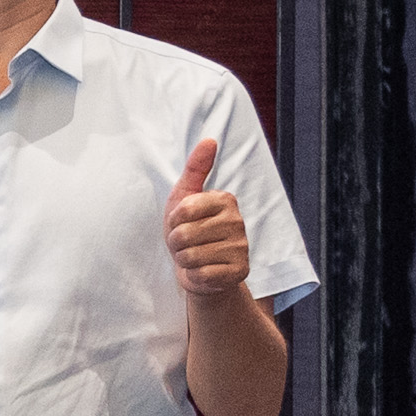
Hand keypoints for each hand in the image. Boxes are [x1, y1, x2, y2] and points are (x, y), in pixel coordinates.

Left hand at [164, 136, 249, 298]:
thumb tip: (209, 140)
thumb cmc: (188, 230)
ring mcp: (242, 248)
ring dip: (184, 259)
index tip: (180, 223)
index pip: (182, 211)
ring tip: (193, 256)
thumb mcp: (184, 197)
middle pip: (184, 235)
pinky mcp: (240, 271)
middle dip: (176, 243)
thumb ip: (195, 169)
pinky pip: (202, 274)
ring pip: (191, 256)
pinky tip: (203, 270)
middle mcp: (238, 222)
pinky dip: (194, 275)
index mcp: (225, 200)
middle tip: (186, 243)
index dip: (173, 221)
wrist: (199, 267)